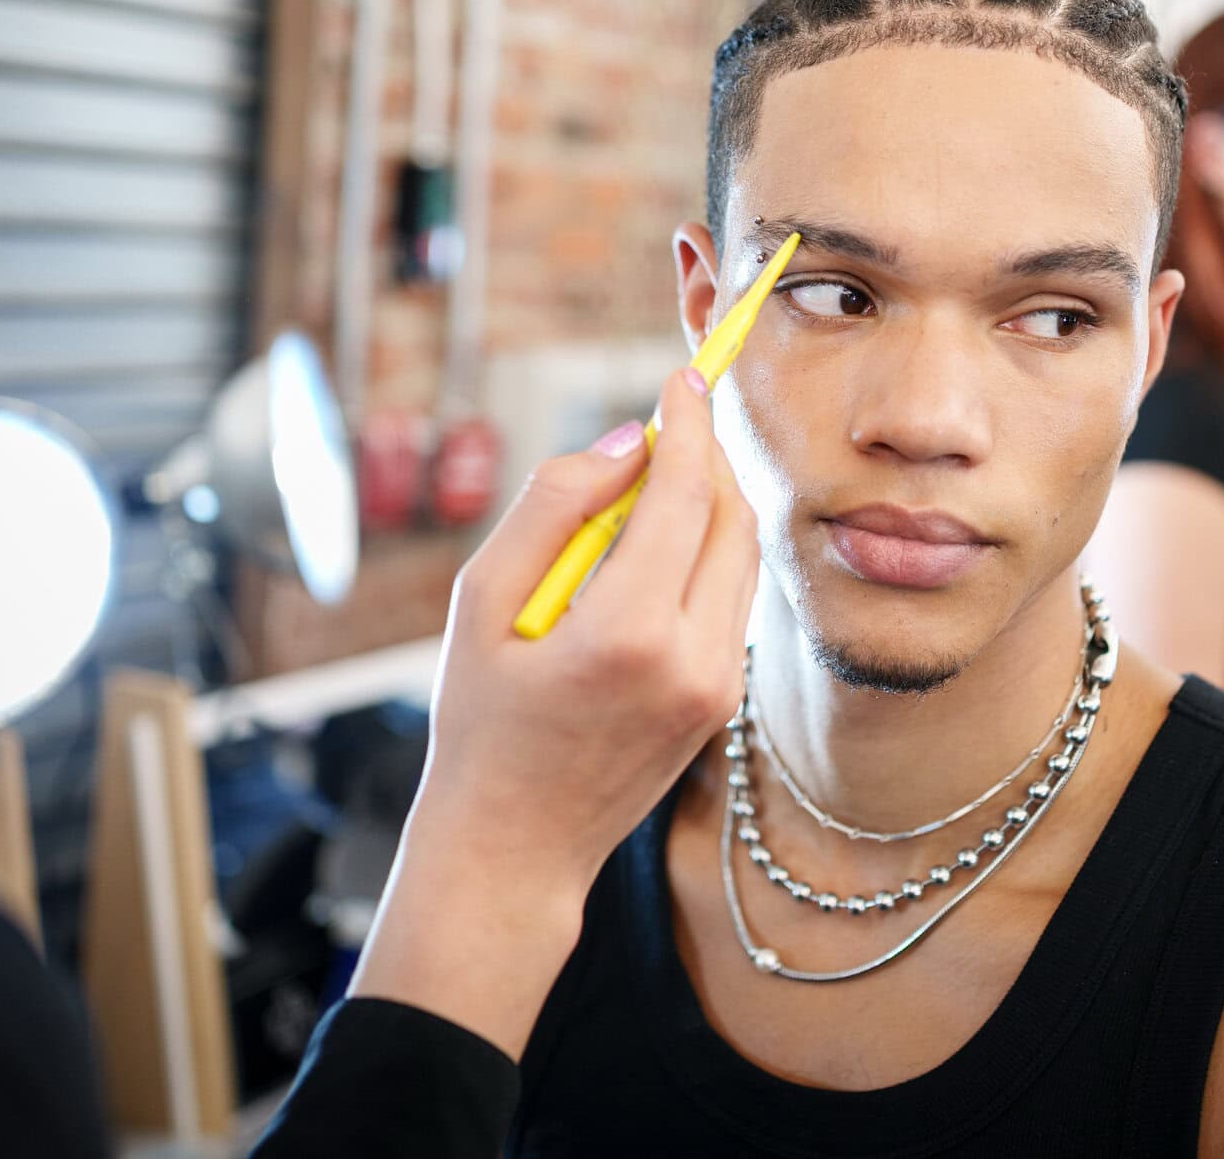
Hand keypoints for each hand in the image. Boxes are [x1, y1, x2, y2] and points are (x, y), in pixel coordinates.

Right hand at [347, 366, 758, 1055]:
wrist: (514, 846)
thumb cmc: (480, 723)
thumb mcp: (481, 602)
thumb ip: (552, 507)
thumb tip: (625, 443)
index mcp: (627, 632)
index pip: (685, 497)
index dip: (688, 426)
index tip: (684, 377)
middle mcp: (693, 659)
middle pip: (733, 520)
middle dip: (710, 458)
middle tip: (673, 420)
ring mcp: (719, 688)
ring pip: (743, 559)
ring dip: (713, 504)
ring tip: (657, 481)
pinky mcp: (724, 704)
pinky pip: (732, 602)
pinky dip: (709, 555)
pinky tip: (660, 547)